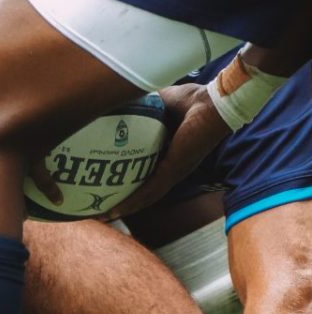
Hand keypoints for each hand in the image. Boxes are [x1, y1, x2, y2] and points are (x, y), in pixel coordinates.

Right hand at [110, 82, 227, 218]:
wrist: (210, 104)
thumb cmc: (192, 101)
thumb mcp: (158, 102)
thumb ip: (141, 104)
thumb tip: (119, 98)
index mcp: (168, 152)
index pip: (145, 171)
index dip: (128, 180)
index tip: (108, 184)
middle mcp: (172, 167)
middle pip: (145, 191)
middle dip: (125, 201)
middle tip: (103, 207)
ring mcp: (174, 171)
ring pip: (146, 197)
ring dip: (126, 208)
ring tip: (104, 215)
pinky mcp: (174, 170)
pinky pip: (150, 190)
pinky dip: (133, 201)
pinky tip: (117, 209)